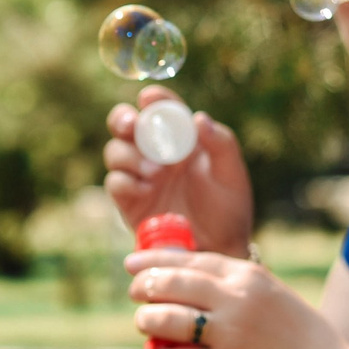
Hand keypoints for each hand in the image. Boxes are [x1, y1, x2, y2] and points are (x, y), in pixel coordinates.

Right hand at [104, 88, 255, 257]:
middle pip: (125, 125)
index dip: (153, 99)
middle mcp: (156, 153)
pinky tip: (145, 189)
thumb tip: (198, 118)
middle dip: (122, 119)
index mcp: (182, 139)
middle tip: (130, 125)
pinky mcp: (128, 201)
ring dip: (129, 156)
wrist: (216, 249)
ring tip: (155, 172)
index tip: (149, 98)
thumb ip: (221, 144)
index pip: (162, 110)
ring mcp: (140, 176)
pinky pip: (115, 182)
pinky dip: (125, 181)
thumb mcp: (232, 175)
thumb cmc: (229, 209)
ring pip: (116, 151)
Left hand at [127, 246, 347, 348]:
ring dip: (147, 320)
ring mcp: (230, 333)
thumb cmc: (294, 333)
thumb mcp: (269, 293)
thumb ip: (233, 284)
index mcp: (247, 276)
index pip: (190, 260)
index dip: (154, 260)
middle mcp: (237, 299)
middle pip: (172, 284)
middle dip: (144, 287)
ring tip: (144, 323)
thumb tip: (185, 277)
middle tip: (134, 293)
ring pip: (168, 320)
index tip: (131, 263)